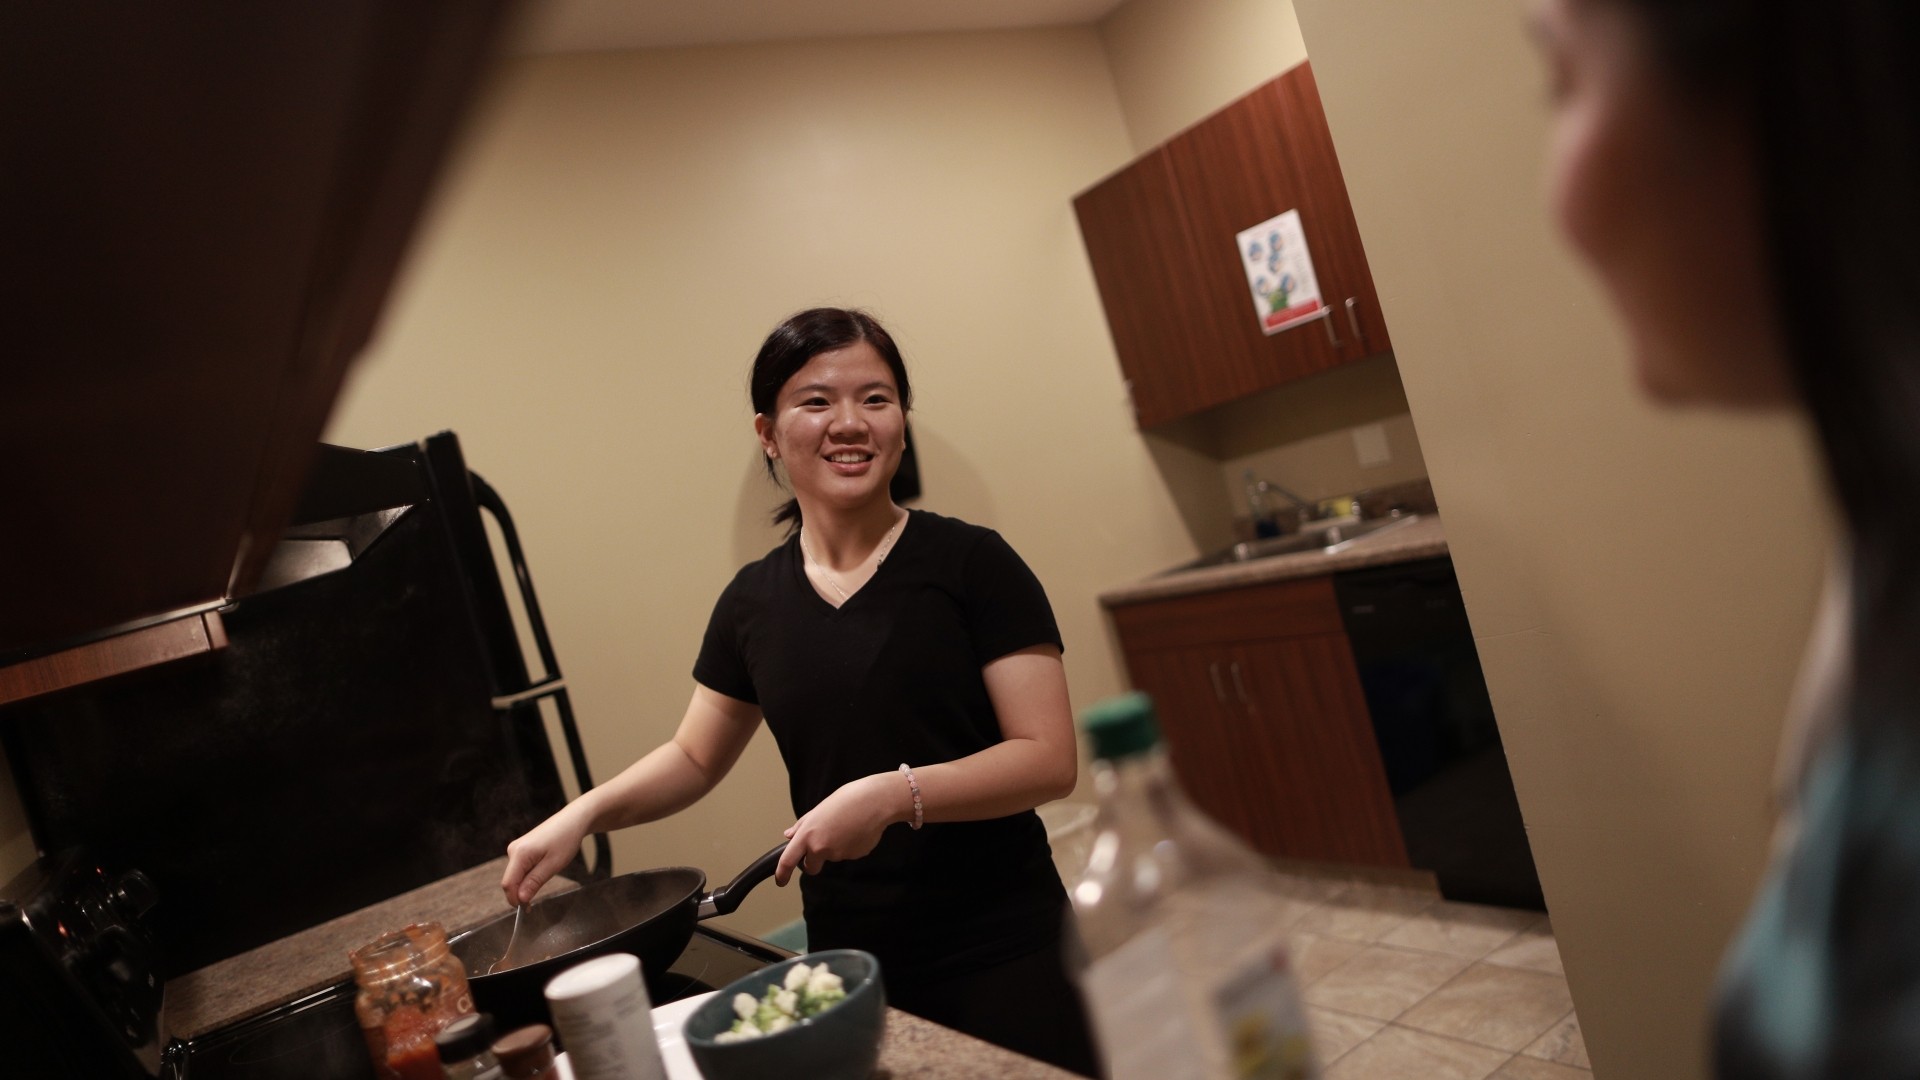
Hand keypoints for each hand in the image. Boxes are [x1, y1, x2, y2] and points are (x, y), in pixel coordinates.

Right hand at [501, 802, 592, 905]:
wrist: (573, 820)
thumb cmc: (566, 840)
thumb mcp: (553, 865)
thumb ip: (534, 882)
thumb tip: (520, 899)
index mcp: (519, 854)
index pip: (508, 884)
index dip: (515, 900)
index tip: (527, 910)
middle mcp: (513, 850)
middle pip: (510, 881)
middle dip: (520, 894)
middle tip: (535, 904)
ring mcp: (516, 848)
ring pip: (515, 876)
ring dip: (525, 885)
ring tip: (544, 881)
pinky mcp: (522, 848)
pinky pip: (520, 868)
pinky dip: (527, 877)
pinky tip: (541, 874)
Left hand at [774, 773, 907, 886]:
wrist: (875, 801)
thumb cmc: (847, 799)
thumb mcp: (819, 809)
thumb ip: (802, 825)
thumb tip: (789, 835)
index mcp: (807, 835)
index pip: (788, 861)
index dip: (782, 874)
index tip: (780, 881)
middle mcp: (820, 848)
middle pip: (811, 867)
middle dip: (814, 861)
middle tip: (823, 843)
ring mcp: (838, 854)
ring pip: (832, 857)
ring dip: (836, 847)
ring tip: (846, 826)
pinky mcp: (854, 856)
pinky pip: (848, 853)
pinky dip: (850, 845)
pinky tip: (857, 830)